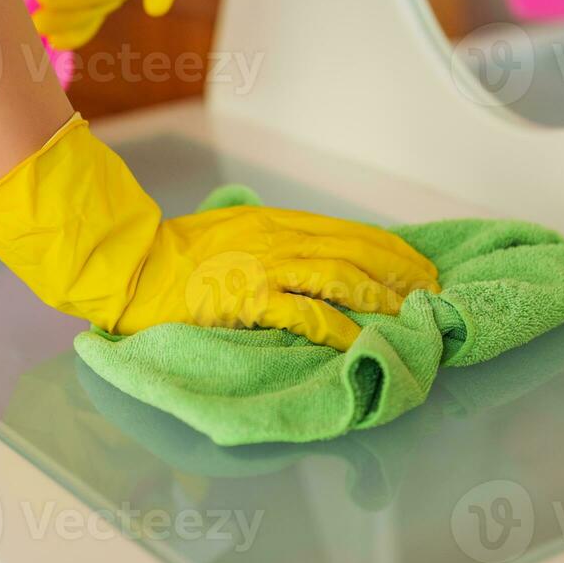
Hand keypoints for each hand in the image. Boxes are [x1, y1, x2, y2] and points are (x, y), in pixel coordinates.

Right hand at [0, 116, 440, 350]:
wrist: (130, 267)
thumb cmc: (176, 254)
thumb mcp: (230, 229)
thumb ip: (268, 237)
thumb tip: (303, 250)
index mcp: (276, 222)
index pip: (350, 232)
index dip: (392, 250)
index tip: (420, 267)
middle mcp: (278, 239)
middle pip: (357, 253)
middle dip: (401, 274)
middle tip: (432, 295)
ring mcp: (264, 269)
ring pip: (341, 280)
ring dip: (381, 299)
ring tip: (409, 317)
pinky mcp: (248, 300)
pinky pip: (307, 314)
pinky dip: (341, 327)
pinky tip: (363, 340)